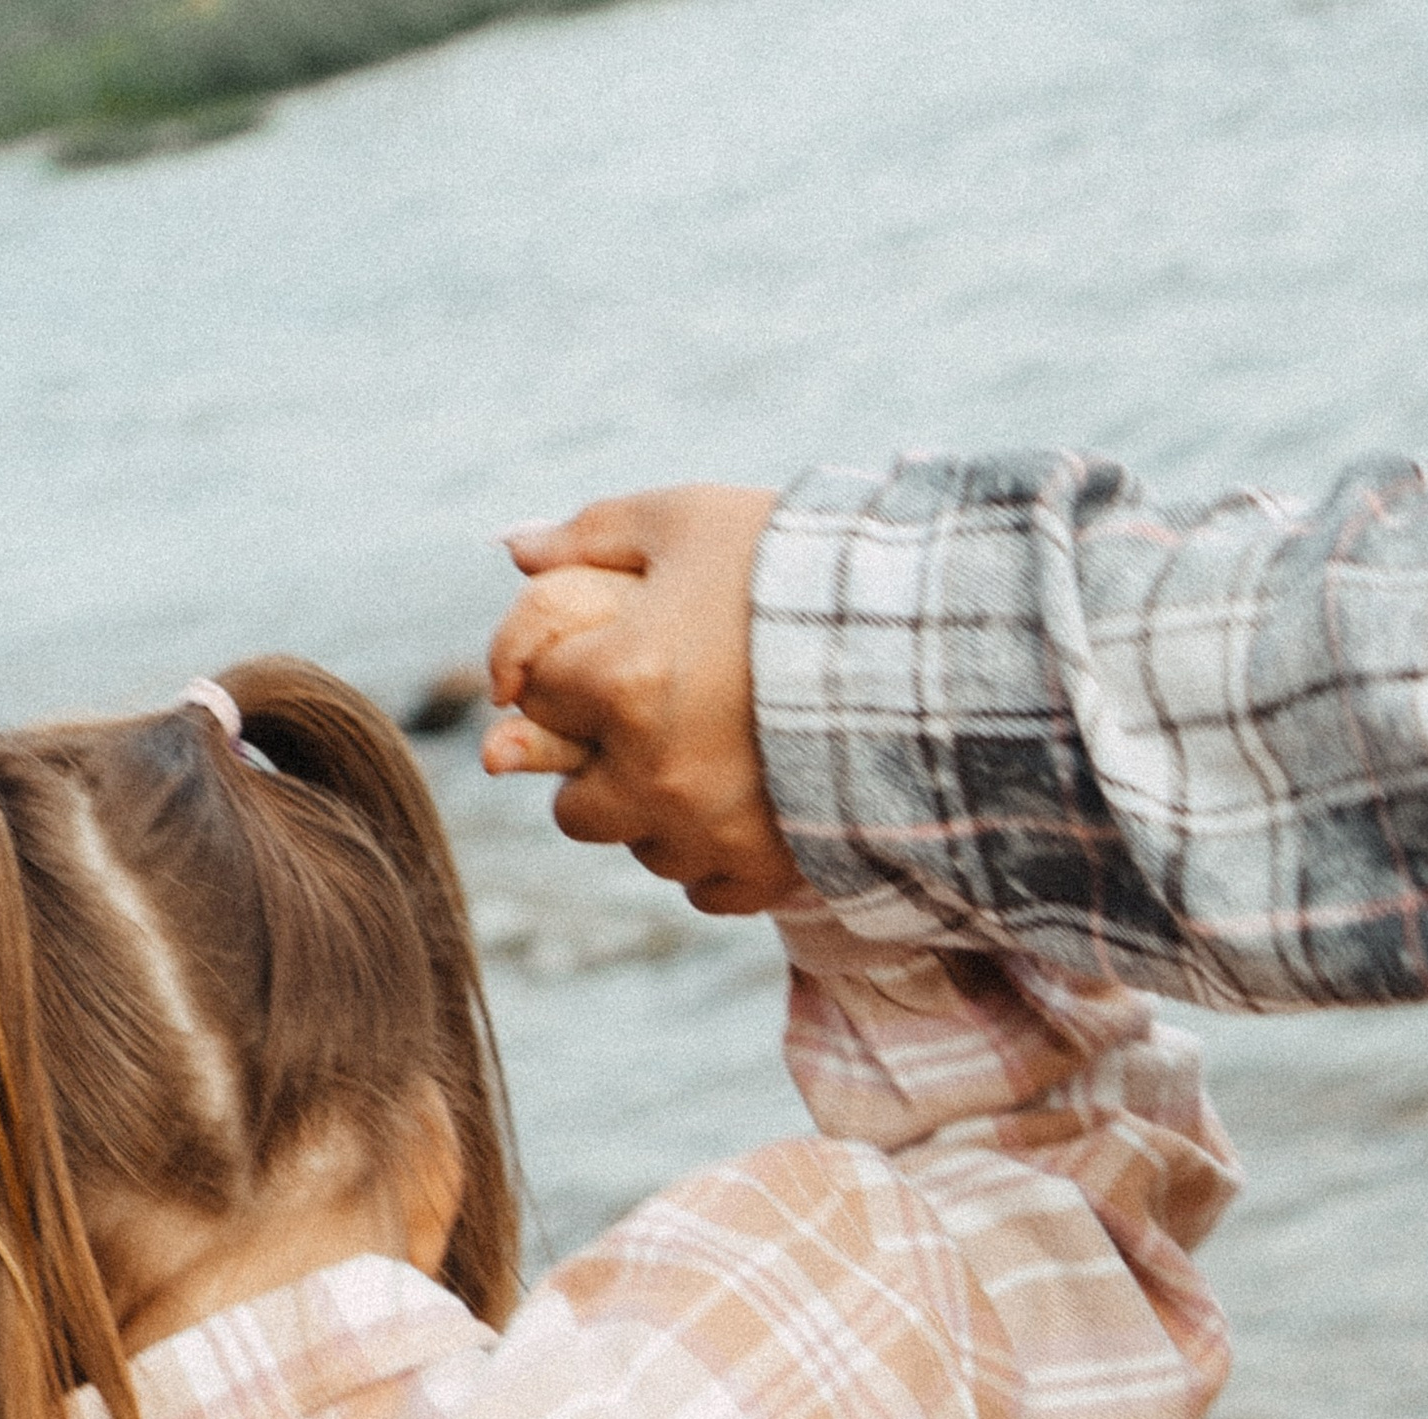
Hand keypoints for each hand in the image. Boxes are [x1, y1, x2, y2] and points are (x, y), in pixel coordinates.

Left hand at [487, 487, 799, 914]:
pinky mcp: (761, 872)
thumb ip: (592, 533)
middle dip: (595, 764)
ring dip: (653, 811)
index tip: (585, 660)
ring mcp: (706, 833)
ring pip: (639, 848)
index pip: (533, 693)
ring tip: (705, 759)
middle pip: (572, 804)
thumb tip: (513, 549)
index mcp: (621, 682)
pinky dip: (711, 856)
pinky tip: (739, 807)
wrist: (915, 639)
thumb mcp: (688, 522)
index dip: (552, 671)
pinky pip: (703, 888)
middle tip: (646, 723)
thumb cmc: (793, 565)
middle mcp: (651, 773)